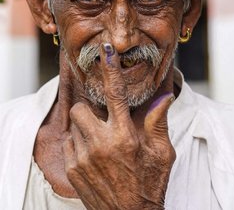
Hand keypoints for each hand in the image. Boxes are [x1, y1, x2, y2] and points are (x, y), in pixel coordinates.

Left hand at [63, 43, 175, 209]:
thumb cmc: (150, 184)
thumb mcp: (162, 153)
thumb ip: (158, 121)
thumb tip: (164, 95)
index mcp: (125, 136)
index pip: (115, 93)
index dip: (110, 68)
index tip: (105, 49)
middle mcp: (100, 144)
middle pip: (82, 107)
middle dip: (91, 110)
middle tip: (105, 121)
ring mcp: (83, 158)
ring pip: (75, 125)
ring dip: (86, 128)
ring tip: (102, 143)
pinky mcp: (72, 170)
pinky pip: (69, 143)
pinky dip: (79, 144)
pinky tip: (95, 156)